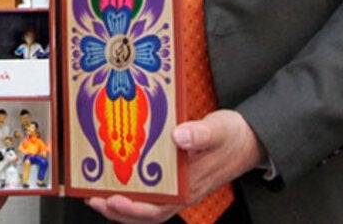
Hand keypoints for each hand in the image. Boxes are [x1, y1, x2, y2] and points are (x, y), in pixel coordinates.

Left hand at [86, 110, 262, 223]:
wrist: (250, 139)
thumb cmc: (234, 137)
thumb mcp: (218, 129)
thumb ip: (200, 134)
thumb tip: (179, 137)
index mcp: (190, 187)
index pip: (157, 209)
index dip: (132, 208)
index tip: (111, 199)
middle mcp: (183, 194)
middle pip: (146, 213)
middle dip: (117, 210)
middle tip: (93, 198)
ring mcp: (180, 189)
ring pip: (147, 206)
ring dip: (122, 204)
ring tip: (97, 194)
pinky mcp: (178, 181)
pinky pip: (152, 194)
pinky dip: (133, 193)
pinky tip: (119, 182)